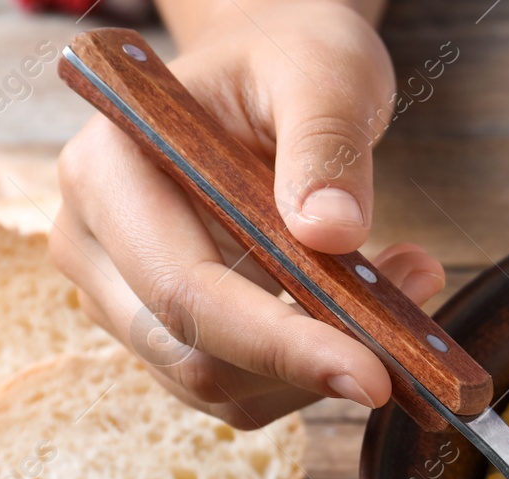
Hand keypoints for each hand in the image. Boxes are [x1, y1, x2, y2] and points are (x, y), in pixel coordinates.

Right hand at [50, 0, 444, 427]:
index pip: (185, 293)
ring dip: (322, 368)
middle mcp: (94, 244)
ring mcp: (124, 296)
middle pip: (194, 359)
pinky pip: (245, 386)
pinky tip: (373, 306)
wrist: (270, 67)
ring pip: (223, 389)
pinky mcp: (171, 330)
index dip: (280, 346)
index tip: (374, 372)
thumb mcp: (324, 73)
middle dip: (312, 364)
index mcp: (107, 173)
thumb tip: (332, 235)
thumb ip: (326, 145)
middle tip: (414, 321)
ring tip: (408, 278)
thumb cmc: (288, 58)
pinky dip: (315, 369)